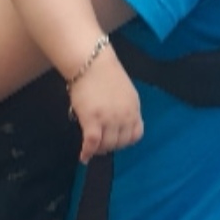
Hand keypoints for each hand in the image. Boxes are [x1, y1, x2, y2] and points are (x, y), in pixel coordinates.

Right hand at [68, 47, 143, 163]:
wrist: (91, 62)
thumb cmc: (105, 73)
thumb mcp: (124, 92)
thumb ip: (124, 108)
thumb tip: (115, 122)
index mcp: (134, 108)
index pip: (136, 134)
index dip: (125, 141)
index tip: (116, 140)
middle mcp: (125, 116)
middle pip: (121, 142)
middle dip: (111, 146)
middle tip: (100, 145)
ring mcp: (109, 119)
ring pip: (107, 145)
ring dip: (100, 149)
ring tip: (92, 148)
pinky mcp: (93, 120)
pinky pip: (92, 143)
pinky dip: (87, 152)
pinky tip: (84, 157)